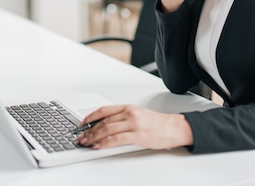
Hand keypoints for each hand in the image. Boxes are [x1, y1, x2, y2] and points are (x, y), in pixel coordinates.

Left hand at [77, 105, 192, 149]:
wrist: (174, 128)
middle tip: (80, 137)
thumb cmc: (158, 123)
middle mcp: (129, 113)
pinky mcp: (138, 135)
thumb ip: (123, 118)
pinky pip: (117, 139)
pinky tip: (99, 146)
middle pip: (103, 121)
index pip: (104, 110)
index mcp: (128, 107)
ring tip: (86, 142)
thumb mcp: (138, 115)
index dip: (90, 117)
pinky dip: (105, 143)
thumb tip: (106, 126)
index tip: (81, 124)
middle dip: (89, 130)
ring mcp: (133, 124)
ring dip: (94, 136)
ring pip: (107, 129)